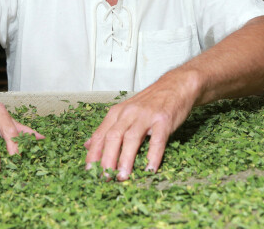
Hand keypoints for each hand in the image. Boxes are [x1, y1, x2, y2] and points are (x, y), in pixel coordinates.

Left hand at [83, 68, 198, 180]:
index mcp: (117, 112)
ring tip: (122, 176)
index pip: (100, 134)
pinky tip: (150, 169)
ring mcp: (146, 116)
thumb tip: (88, 145)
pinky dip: (153, 155)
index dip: (93, 153)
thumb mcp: (124, 111)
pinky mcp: (163, 120)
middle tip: (105, 178)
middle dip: (106, 159)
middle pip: (113, 137)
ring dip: (125, 159)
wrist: (175, 85)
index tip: (89, 171)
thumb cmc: (149, 103)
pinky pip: (157, 140)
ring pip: (131, 138)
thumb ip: (108, 128)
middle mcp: (129, 113)